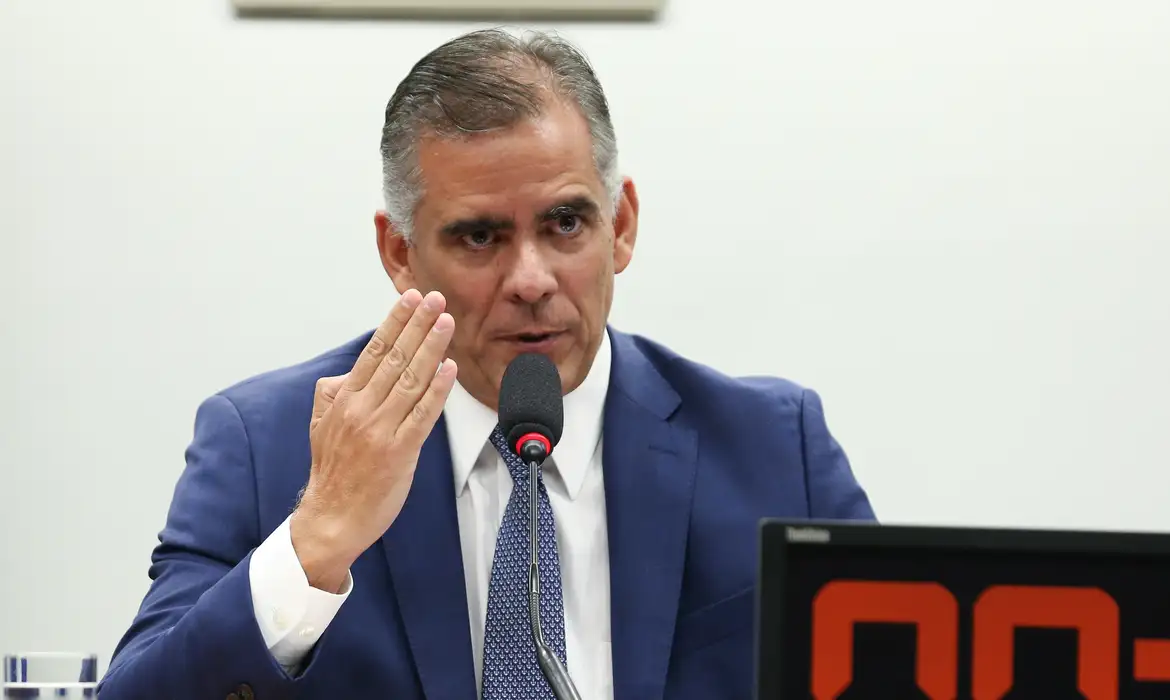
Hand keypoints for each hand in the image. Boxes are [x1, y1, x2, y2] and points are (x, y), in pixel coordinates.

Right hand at [290, 289, 457, 591]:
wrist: (331, 520)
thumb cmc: (333, 473)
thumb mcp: (320, 426)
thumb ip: (332, 394)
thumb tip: (345, 374)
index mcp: (343, 400)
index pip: (373, 351)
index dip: (395, 322)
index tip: (411, 299)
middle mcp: (361, 409)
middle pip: (395, 358)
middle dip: (417, 324)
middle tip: (436, 299)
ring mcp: (381, 430)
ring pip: (411, 380)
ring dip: (431, 348)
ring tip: (447, 323)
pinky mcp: (399, 452)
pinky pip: (423, 414)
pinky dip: (437, 389)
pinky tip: (450, 368)